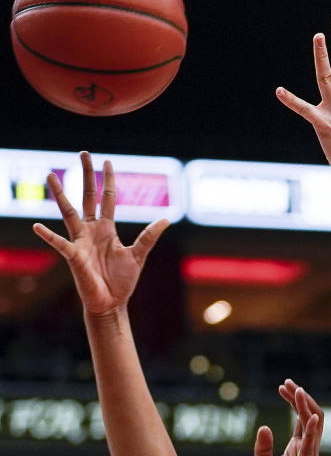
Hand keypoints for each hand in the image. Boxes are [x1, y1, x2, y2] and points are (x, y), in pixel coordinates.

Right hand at [32, 151, 169, 316]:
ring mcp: (80, 241)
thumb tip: (167, 219)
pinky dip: (49, 236)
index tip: (107, 161)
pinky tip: (37, 226)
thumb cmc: (122, 281)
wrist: (111, 303)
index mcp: (107, 228)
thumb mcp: (138, 255)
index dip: (107, 180)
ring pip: (68, 212)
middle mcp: (92, 230)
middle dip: (86, 175)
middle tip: (84, 152)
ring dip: (60, 195)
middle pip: (88, 196)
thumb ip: (149, 236)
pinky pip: (59, 243)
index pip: (108, 198)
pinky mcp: (74, 256)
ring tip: (51, 175)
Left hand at [252, 383, 323, 455]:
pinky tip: (308, 417)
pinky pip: (311, 449)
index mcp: (297, 451)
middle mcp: (307, 453)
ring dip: (306, 408)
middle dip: (300, 398)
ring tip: (297, 390)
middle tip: (287, 382)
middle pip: (310, 417)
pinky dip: (311, 431)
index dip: (293, 401)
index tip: (282, 386)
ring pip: (314, 428)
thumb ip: (264, 449)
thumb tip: (265, 426)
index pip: (300, 419)